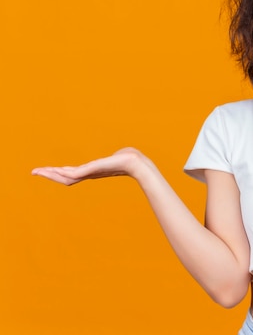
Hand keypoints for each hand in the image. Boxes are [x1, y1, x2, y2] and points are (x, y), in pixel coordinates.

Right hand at [32, 147, 147, 185]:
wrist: (136, 163)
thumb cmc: (130, 159)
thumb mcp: (117, 158)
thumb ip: (113, 158)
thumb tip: (117, 156)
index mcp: (92, 171)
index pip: (72, 173)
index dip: (59, 173)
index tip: (48, 170)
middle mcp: (89, 174)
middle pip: (65, 178)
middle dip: (49, 175)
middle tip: (34, 172)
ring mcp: (89, 173)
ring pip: (65, 177)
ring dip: (50, 174)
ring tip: (37, 172)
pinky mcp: (91, 170)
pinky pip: (72, 174)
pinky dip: (61, 173)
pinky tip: (51, 171)